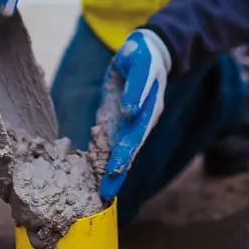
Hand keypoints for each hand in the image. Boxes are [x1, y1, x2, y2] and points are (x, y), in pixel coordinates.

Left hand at [99, 29, 171, 201]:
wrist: (148, 54)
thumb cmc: (141, 55)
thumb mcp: (139, 61)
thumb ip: (137, 84)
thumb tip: (130, 111)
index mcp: (149, 107)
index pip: (135, 133)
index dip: (125, 152)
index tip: (115, 169)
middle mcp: (143, 120)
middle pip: (130, 149)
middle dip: (118, 171)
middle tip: (106, 193)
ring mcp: (134, 123)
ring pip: (124, 151)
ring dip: (114, 172)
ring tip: (104, 194)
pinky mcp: (122, 121)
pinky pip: (115, 143)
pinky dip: (107, 160)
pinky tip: (100, 177)